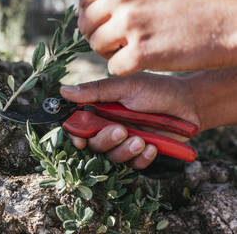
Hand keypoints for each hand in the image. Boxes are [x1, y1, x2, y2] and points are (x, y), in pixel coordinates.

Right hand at [60, 73, 200, 168]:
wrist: (189, 103)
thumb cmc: (156, 90)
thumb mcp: (126, 87)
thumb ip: (96, 91)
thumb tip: (64, 91)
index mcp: (100, 110)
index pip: (77, 126)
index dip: (75, 134)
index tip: (80, 139)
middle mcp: (108, 127)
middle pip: (93, 144)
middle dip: (105, 140)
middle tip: (121, 131)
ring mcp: (124, 142)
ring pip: (111, 157)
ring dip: (124, 150)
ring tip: (141, 139)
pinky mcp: (140, 154)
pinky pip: (133, 166)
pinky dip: (141, 159)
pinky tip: (152, 148)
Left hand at [79, 0, 236, 75]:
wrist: (228, 16)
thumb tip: (98, 0)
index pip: (85, 0)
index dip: (91, 16)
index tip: (102, 24)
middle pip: (87, 25)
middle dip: (97, 35)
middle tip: (117, 41)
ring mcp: (131, 25)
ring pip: (96, 46)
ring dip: (110, 52)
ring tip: (131, 49)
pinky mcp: (142, 53)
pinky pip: (113, 67)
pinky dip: (124, 68)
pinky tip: (141, 61)